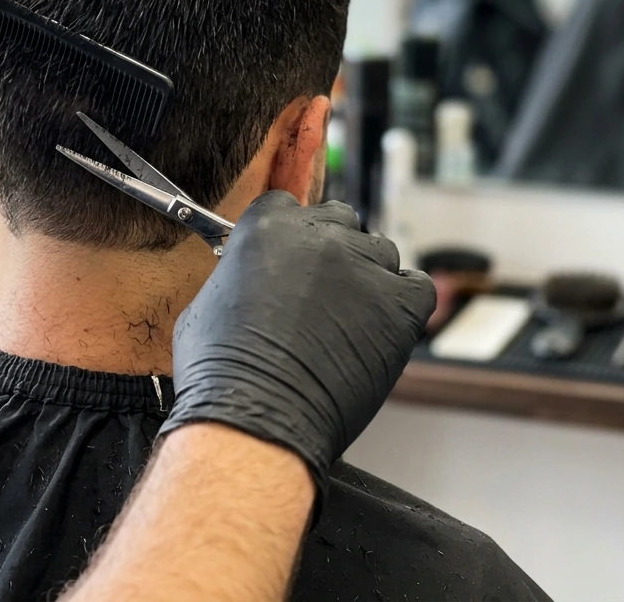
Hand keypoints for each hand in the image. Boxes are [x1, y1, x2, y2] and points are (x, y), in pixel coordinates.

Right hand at [161, 192, 435, 499]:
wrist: (256, 418)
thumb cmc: (220, 373)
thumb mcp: (205, 303)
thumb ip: (238, 275)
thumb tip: (250, 282)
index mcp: (267, 226)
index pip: (288, 206)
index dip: (288, 234)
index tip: (288, 255)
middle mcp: (320, 236)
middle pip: (339, 219)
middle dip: (330, 247)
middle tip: (319, 288)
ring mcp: (364, 268)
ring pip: (379, 250)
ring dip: (367, 274)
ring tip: (350, 316)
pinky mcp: (400, 306)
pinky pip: (418, 286)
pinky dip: (404, 300)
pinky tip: (384, 322)